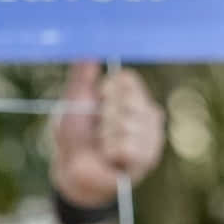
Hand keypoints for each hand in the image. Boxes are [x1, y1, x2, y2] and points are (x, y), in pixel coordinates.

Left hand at [50, 61, 164, 207]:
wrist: (72, 170)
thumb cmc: (74, 136)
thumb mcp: (73, 100)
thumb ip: (81, 76)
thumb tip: (89, 53)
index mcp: (132, 95)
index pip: (128, 79)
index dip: (108, 91)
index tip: (99, 104)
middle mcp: (147, 114)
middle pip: (130, 101)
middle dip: (106, 116)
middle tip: (100, 129)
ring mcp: (152, 137)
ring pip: (128, 125)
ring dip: (107, 137)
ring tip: (104, 146)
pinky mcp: (148, 160)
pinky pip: (128, 147)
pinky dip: (111, 152)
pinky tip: (111, 159)